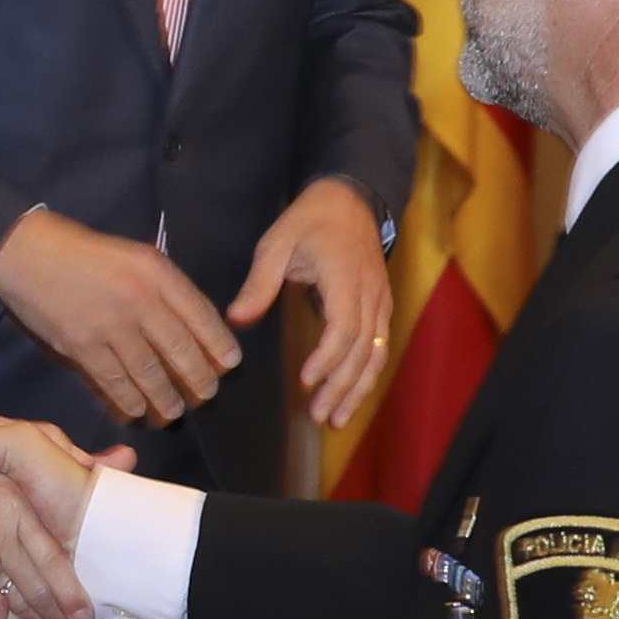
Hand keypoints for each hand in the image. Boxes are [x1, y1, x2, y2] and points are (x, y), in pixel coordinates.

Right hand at [0, 210, 240, 425]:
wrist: (28, 253)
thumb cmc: (84, 253)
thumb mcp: (134, 255)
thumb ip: (163, 285)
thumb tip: (192, 322)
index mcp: (155, 272)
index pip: (200, 314)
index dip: (219, 343)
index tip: (231, 363)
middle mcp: (138, 299)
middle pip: (180, 348)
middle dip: (198, 377)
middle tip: (207, 394)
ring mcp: (109, 326)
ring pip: (149, 371)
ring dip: (166, 397)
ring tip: (175, 411)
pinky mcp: (82, 346)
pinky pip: (113, 381)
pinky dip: (128, 399)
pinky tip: (138, 410)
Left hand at [228, 178, 395, 433]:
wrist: (350, 199)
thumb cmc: (310, 220)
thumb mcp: (277, 242)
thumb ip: (259, 283)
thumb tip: (237, 319)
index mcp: (344, 277)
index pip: (344, 325)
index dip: (328, 357)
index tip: (307, 380)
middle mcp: (369, 293)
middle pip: (361, 349)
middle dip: (341, 386)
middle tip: (317, 414)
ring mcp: (380, 301)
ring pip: (375, 353)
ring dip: (357, 389)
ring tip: (335, 419)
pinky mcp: (381, 307)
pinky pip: (379, 346)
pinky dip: (367, 376)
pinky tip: (351, 397)